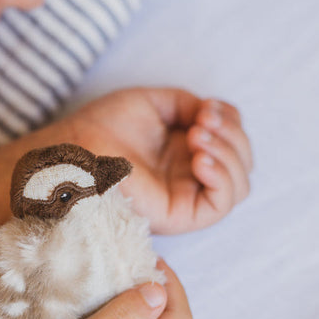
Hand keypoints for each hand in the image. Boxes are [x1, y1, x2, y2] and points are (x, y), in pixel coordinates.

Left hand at [66, 87, 252, 233]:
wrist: (76, 150)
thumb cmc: (103, 127)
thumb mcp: (153, 103)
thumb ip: (188, 104)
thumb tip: (213, 114)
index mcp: (184, 150)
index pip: (232, 140)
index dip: (231, 120)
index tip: (207, 108)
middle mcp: (189, 175)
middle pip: (242, 162)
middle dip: (232, 135)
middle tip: (202, 122)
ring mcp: (186, 196)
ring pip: (239, 184)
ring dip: (229, 154)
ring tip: (198, 137)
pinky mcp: (180, 215)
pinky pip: (221, 205)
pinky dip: (223, 178)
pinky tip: (201, 159)